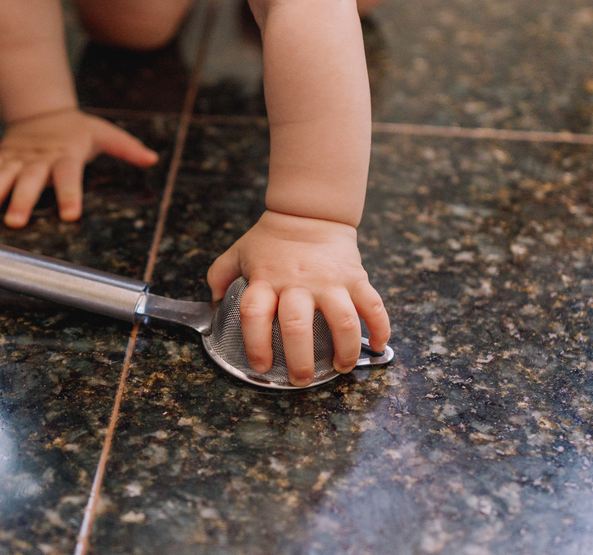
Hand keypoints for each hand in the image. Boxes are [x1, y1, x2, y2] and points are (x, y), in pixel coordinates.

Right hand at [0, 108, 158, 226]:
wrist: (44, 112)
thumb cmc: (78, 130)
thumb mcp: (104, 134)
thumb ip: (126, 148)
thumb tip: (152, 159)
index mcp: (65, 154)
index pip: (68, 175)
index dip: (69, 194)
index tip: (70, 215)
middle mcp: (39, 159)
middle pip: (30, 180)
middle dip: (22, 200)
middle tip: (16, 222)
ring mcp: (16, 158)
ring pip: (2, 176)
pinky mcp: (1, 158)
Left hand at [207, 210, 389, 386]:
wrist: (308, 213)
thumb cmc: (271, 239)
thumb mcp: (238, 252)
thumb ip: (220, 277)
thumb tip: (211, 304)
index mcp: (266, 280)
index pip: (254, 313)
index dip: (255, 343)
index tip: (261, 365)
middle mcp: (297, 283)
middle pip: (296, 326)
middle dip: (299, 360)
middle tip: (301, 380)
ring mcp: (330, 281)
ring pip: (343, 321)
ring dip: (345, 351)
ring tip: (340, 367)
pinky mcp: (356, 278)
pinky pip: (373, 305)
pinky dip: (380, 329)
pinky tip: (378, 347)